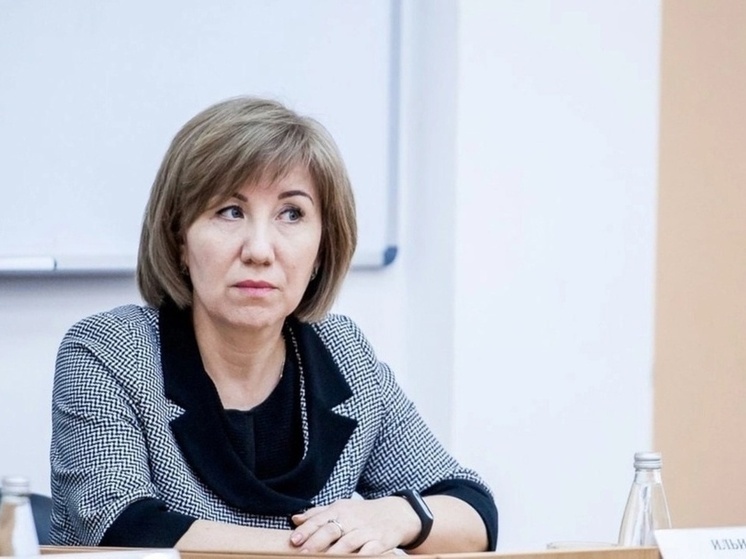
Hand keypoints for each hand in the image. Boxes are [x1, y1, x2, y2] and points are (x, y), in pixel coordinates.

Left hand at [290, 496, 419, 553]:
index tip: (294, 541)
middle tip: (303, 553)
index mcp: (340, 510)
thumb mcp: (341, 508)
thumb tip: (295, 519)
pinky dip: (359, 558)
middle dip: (316, 543)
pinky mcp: (380, 543)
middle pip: (331, 530)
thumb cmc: (362, 513)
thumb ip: (318, 514)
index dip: (306, 530)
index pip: (320, 519)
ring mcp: (366, 531)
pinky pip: (368, 552)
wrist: (396, 514)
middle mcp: (352, 519)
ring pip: (348, 542)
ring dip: (334, 553)